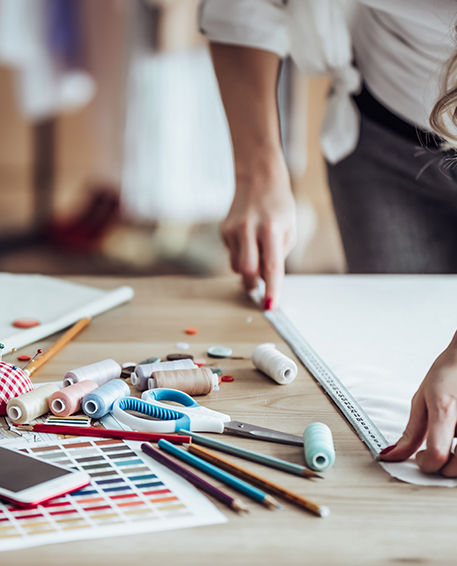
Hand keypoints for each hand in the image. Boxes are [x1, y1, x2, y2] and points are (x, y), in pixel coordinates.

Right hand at [221, 151, 295, 309]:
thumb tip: (265, 279)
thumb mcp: (289, 229)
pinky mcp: (223, 230)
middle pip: (248, 271)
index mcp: (271, 228)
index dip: (272, 289)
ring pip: (237, 266)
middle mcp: (249, 229)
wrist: (258, 178)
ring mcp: (233, 229)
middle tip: (260, 288)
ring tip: (257, 253)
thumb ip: (278, 255)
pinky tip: (248, 240)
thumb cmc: (278, 206)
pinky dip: (241, 255)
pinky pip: (232, 254)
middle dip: (254, 284)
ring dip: (248, 269)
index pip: (271, 266)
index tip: (271, 306)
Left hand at [380, 332, 456, 475]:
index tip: (421, 457)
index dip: (426, 463)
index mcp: (446, 409)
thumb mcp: (422, 399)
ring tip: (449, 447)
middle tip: (434, 455)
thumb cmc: (449, 373)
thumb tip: (392, 454)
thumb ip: (411, 432)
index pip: (438, 454)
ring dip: (456, 463)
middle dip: (442, 468)